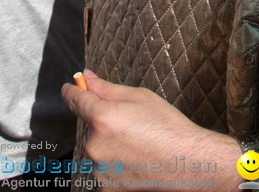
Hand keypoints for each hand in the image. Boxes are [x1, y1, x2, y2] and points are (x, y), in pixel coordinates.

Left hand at [61, 71, 240, 189]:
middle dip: (102, 122)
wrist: (188, 164)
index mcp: (102, 117)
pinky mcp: (106, 187)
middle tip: (130, 124)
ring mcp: (99, 169)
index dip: (72, 91)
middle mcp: (95, 145)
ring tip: (137, 145)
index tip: (69, 88)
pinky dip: (114, 163)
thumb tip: (85, 77)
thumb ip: (106, 88)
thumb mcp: (139, 97)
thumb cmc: (167, 126)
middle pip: (89, 126)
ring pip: (96, 148)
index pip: (75, 100)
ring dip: (108, 144)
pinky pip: (103, 168)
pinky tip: (135, 160)